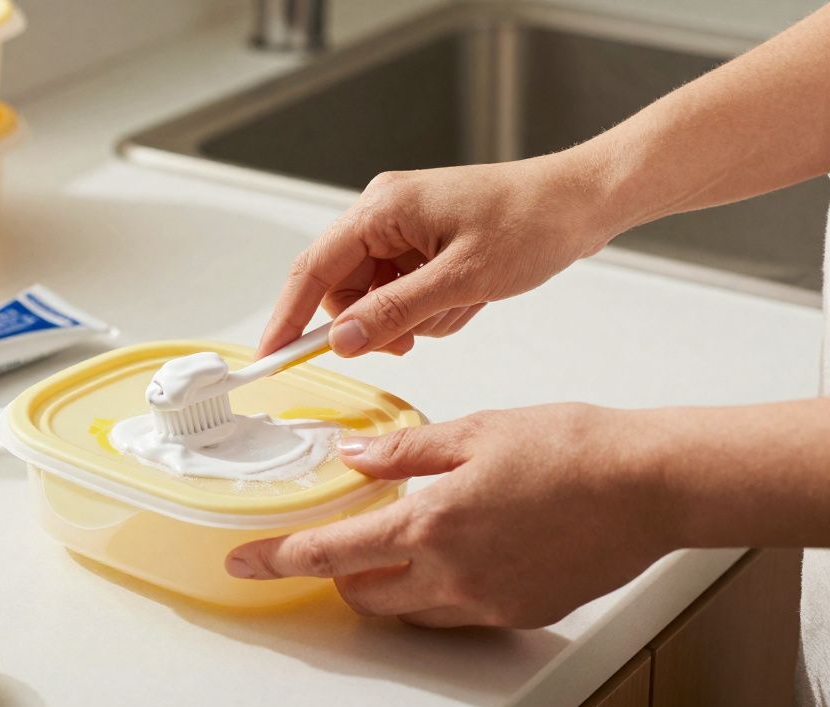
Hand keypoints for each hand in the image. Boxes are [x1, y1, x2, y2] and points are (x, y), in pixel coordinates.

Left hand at [224, 404, 675, 627]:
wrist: (650, 484)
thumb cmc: (571, 448)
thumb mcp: (473, 432)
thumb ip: (403, 451)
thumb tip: (353, 458)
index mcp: (431, 525)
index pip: (329, 554)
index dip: (278, 559)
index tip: (246, 562)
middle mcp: (453, 576)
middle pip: (365, 595)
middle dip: (341, 572)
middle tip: (345, 538)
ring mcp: (488, 602)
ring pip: (411, 610)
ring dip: (391, 583)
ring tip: (410, 539)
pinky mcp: (520, 612)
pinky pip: (458, 612)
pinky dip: (441, 588)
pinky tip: (465, 549)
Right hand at [257, 153, 621, 357]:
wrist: (583, 201)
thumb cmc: (531, 223)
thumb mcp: (461, 280)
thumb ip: (394, 312)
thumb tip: (341, 341)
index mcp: (382, 209)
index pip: (313, 268)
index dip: (289, 316)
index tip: (272, 356)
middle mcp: (383, 212)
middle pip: (344, 287)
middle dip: (375, 321)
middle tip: (412, 339)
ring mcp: (403, 226)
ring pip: (376, 295)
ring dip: (412, 316)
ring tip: (461, 305)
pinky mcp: (423, 240)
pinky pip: (403, 290)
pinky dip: (431, 307)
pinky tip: (468, 297)